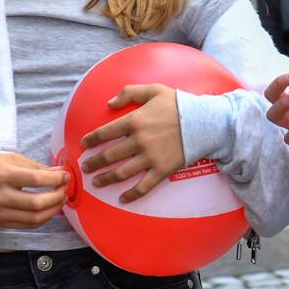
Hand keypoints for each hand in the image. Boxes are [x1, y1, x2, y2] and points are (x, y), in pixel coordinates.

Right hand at [0, 153, 68, 228]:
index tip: (65, 176)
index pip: (37, 180)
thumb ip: (35, 167)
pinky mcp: (0, 223)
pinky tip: (48, 209)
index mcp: (3, 175)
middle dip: (58, 196)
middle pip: (38, 203)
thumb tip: (59, 173)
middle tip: (65, 188)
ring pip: (35, 218)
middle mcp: (0, 196)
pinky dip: (42, 218)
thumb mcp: (10, 159)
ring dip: (54, 210)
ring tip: (60, 199)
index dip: (56, 179)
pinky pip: (28, 225)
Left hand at [81, 84, 184, 203]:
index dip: (91, 139)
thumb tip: (109, 103)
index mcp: (135, 120)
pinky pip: (143, 186)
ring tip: (96, 183)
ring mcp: (150, 157)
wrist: (204, 122)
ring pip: (121, 172)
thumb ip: (129, 92)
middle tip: (85, 167)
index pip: (105, 133)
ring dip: (106, 179)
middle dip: (93, 163)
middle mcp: (139, 141)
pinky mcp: (162, 170)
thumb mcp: (154, 90)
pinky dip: (131, 194)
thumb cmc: (179, 104)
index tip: (84, 144)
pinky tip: (122, 199)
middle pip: (109, 155)